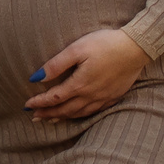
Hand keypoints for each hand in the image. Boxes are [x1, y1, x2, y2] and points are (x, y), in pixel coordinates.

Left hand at [25, 29, 151, 121]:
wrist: (136, 48)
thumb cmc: (105, 44)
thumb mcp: (77, 49)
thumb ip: (56, 64)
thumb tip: (36, 78)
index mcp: (80, 84)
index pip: (54, 98)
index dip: (39, 103)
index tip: (27, 105)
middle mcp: (91, 95)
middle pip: (65, 110)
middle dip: (47, 114)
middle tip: (34, 117)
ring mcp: (104, 98)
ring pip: (79, 113)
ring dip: (62, 117)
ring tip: (50, 120)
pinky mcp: (114, 97)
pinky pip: (93, 112)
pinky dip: (80, 116)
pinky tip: (76, 114)